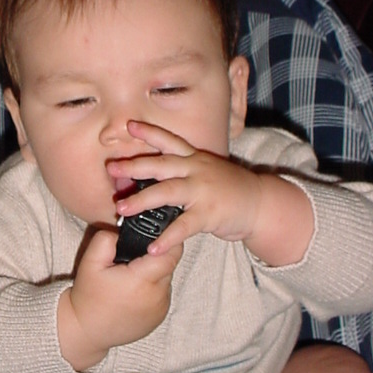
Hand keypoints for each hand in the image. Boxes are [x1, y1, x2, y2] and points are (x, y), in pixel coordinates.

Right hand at [58, 224, 181, 371]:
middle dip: (157, 256)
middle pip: (169, 265)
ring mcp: (161, 308)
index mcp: (142, 280)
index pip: (170, 254)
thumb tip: (122, 230)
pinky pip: (163, 293)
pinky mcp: (160, 317)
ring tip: (132, 274)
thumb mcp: (90, 262)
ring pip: (166, 279)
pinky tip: (134, 290)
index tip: (153, 237)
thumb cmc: (89, 296)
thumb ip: (105, 239)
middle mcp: (157, 296)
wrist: (87, 331)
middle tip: (136, 255)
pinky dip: (154, 288)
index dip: (166, 242)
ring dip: (155, 272)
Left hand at [107, 121, 312, 265]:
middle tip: (111, 168)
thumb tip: (150, 176)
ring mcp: (203, 191)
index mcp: (195, 159)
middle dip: (134, 166)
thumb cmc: (228, 189)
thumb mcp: (206, 171)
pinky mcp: (209, 214)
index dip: (150, 132)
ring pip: (166, 192)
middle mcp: (197, 170)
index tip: (129, 125)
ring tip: (120, 209)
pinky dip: (167, 238)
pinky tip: (153, 247)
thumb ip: (182, 171)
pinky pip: (183, 227)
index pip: (170, 141)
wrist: (261, 203)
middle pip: (161, 164)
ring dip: (141, 200)